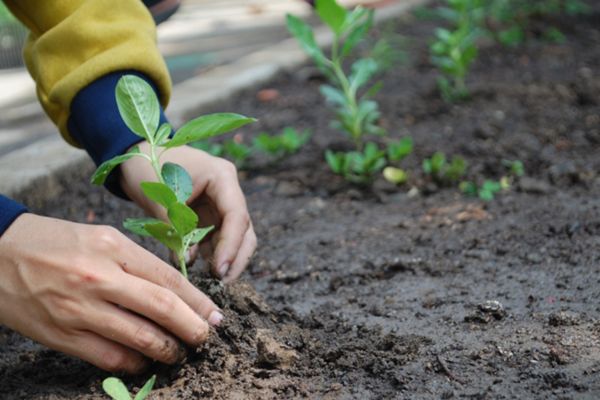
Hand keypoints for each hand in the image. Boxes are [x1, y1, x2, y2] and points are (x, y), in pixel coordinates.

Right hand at [0, 214, 222, 372]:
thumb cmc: (54, 242)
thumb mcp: (99, 237)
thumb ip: (135, 262)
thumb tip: (173, 290)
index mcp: (113, 246)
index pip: (168, 278)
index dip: (197, 301)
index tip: (214, 315)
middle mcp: (99, 277)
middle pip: (161, 308)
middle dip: (192, 327)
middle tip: (206, 338)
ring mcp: (79, 308)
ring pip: (139, 337)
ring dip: (167, 350)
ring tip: (179, 352)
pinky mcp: (61, 334)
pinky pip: (108, 356)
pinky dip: (133, 362)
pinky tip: (144, 361)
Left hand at [120, 142, 255, 282]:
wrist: (135, 155)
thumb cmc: (147, 167)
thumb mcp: (160, 197)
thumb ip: (176, 229)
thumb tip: (188, 262)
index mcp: (222, 177)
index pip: (237, 216)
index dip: (231, 245)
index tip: (220, 270)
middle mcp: (227, 191)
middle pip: (244, 230)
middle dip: (236, 257)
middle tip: (221, 282)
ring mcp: (219, 204)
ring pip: (234, 237)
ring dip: (224, 258)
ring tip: (209, 280)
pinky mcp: (209, 215)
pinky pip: (216, 239)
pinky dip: (209, 254)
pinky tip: (198, 269)